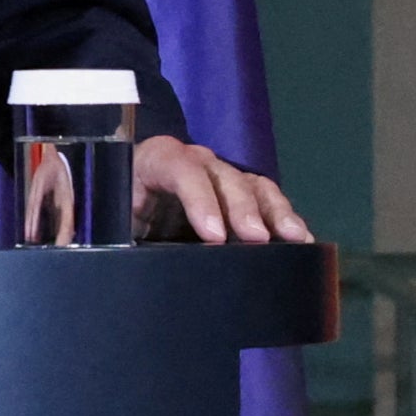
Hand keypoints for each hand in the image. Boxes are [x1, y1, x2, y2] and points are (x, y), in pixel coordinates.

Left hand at [134, 136, 307, 245]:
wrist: (130, 210)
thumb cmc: (118, 213)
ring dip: (274, 212)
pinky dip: (285, 220)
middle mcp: (194, 161)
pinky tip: (303, 242)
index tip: (213, 235)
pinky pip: (268, 201)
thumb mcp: (112, 219)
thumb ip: (117, 227)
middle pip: (224, 176)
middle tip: (256, 240)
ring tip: (294, 238)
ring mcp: (221, 176)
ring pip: (252, 186)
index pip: (180, 167)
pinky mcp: (240, 196)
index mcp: (155, 161)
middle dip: (242, 208)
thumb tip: (122, 254)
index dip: (199, 198)